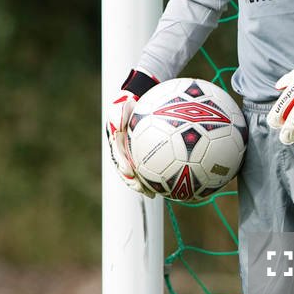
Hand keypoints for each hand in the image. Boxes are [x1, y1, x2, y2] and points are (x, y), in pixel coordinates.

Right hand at [105, 69, 158, 195]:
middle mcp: (125, 152)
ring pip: (142, 172)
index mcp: (117, 144)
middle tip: (145, 191)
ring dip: (149, 184)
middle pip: (128, 172)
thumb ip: (119, 114)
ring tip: (159, 193)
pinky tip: (177, 179)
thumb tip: (118, 123)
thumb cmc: (131, 101)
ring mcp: (135, 154)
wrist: (140, 99)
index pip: (118, 158)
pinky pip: (157, 165)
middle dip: (134, 182)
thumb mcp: (122, 103)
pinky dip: (164, 173)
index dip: (123, 168)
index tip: (129, 173)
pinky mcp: (148, 154)